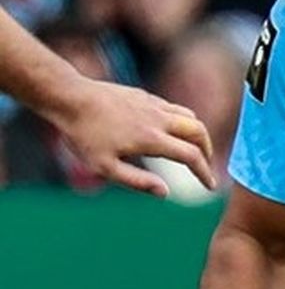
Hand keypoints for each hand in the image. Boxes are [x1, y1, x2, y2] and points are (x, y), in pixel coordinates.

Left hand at [44, 77, 214, 195]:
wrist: (71, 98)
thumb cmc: (84, 135)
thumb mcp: (104, 167)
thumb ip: (137, 181)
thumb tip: (166, 192)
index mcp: (152, 139)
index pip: (191, 156)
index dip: (204, 172)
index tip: (210, 186)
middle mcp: (159, 119)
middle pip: (199, 132)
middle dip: (208, 150)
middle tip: (206, 165)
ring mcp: (154, 104)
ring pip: (190, 117)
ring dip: (198, 134)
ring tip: (193, 148)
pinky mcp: (145, 96)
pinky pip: (174, 108)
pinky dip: (183, 121)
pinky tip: (170, 130)